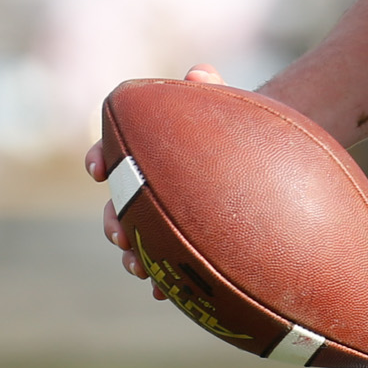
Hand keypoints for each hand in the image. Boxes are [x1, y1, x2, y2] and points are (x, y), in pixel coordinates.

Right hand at [86, 64, 222, 297]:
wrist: (269, 160)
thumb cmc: (239, 130)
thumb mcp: (230, 109)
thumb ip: (212, 92)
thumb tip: (199, 72)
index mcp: (150, 155)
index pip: (114, 153)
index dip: (100, 158)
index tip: (98, 167)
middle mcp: (150, 189)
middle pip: (119, 207)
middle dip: (113, 222)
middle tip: (120, 232)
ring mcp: (167, 220)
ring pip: (138, 242)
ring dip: (132, 256)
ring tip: (138, 268)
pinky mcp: (188, 247)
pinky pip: (170, 269)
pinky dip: (164, 283)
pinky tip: (164, 295)